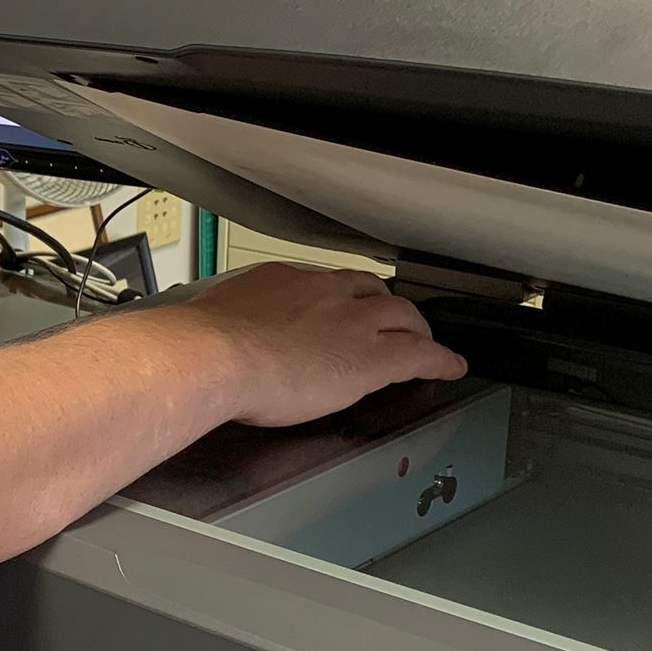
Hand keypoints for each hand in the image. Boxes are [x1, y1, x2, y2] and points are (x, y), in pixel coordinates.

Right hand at [169, 264, 466, 427]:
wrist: (213, 356)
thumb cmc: (200, 346)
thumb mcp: (210, 323)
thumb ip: (222, 328)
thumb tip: (207, 341)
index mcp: (282, 283)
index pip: (325, 284)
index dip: (342, 296)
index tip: (340, 305)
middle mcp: (323, 294)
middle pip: (372, 291)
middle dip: (386, 306)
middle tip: (392, 320)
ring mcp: (351, 324)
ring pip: (402, 317)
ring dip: (416, 329)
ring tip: (425, 341)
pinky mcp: (371, 359)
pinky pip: (421, 356)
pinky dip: (441, 360)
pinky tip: (450, 368)